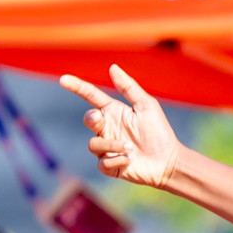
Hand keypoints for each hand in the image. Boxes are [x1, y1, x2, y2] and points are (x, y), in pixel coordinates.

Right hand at [62, 66, 183, 189]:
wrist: (168, 161)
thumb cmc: (159, 132)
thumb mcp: (147, 106)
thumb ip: (129, 88)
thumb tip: (112, 67)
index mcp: (113, 111)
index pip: (91, 96)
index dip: (77, 86)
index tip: (64, 79)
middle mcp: (107, 128)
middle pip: (88, 119)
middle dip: (91, 119)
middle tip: (100, 120)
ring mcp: (107, 147)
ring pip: (93, 144)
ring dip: (111, 145)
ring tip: (131, 148)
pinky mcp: (110, 165)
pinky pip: (102, 163)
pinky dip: (116, 160)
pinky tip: (130, 160)